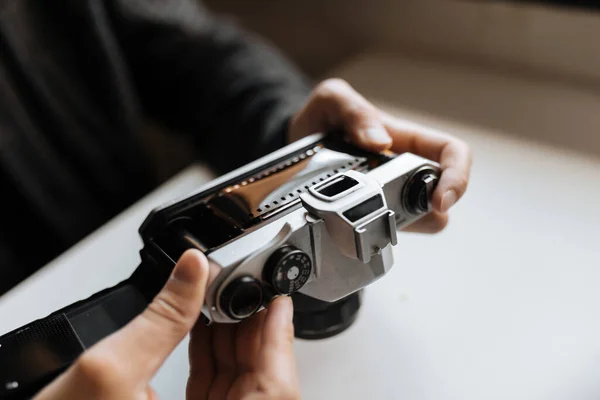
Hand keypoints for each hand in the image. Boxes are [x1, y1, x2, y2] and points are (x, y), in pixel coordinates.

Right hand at [33, 249, 298, 399]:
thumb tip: (192, 267)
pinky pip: (213, 389)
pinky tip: (204, 325)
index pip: (273, 388)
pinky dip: (211, 356)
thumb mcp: (110, 371)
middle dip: (252, 328)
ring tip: (225, 298)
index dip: (279, 338)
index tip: (279, 299)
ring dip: (231, 337)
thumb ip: (160, 318)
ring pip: (236, 382)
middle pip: (258, 380)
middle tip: (247, 288)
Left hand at [289, 78, 471, 232]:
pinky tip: (358, 226)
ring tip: (372, 219)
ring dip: (402, 225)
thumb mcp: (333, 99)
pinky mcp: (372, 212)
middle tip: (397, 214)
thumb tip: (379, 142)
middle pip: (440, 195)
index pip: (451, 153)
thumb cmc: (323, 116)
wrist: (296, 141)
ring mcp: (390, 192)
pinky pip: (387, 229)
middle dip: (427, 211)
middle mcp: (405, 168)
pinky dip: (379, 232)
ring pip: (418, 218)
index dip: (457, 176)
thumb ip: (354, 112)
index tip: (441, 200)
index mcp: (406, 139)